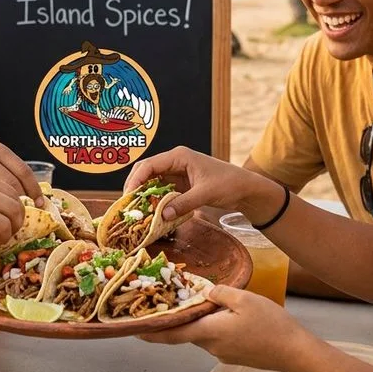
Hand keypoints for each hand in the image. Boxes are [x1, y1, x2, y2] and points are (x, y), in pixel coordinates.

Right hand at [124, 146, 287, 223]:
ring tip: (135, 212)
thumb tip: (162, 215)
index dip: (135, 179)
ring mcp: (177, 173)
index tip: (127, 196)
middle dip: (135, 188)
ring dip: (144, 196)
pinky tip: (150, 213)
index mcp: (179, 156)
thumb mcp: (206, 193)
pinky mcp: (180, 185)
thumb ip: (183, 203)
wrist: (246, 189)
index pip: (149, 165)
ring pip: (152, 183)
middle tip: (127, 206)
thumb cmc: (229, 184)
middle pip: (146, 172)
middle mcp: (175, 162)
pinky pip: (162, 192)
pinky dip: (155, 201)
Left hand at [139, 286, 316, 371]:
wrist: (295, 353)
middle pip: (186, 331)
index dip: (151, 331)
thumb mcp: (244, 299)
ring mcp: (223, 353)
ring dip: (196, 320)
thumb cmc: (271, 325)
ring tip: (195, 301)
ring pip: (202, 333)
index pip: (171, 334)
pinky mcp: (235, 354)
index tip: (133, 328)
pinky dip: (212, 326)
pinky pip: (217, 337)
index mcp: (209, 332)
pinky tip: (222, 313)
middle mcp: (211, 346)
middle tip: (164, 302)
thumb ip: (220, 293)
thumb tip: (205, 292)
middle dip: (174, 319)